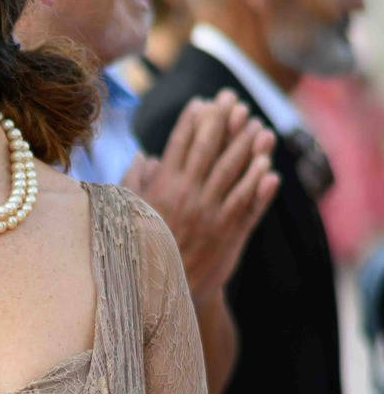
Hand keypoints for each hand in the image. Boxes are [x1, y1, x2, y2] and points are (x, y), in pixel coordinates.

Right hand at [124, 90, 278, 302]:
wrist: (160, 295)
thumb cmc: (139, 251)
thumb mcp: (126, 213)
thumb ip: (135, 182)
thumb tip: (145, 156)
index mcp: (162, 189)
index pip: (180, 145)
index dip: (193, 121)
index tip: (204, 102)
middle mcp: (188, 197)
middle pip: (210, 149)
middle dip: (223, 120)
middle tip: (234, 98)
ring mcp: (211, 216)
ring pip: (234, 173)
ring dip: (248, 147)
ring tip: (258, 126)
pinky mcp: (229, 236)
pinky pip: (248, 206)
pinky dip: (259, 187)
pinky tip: (268, 169)